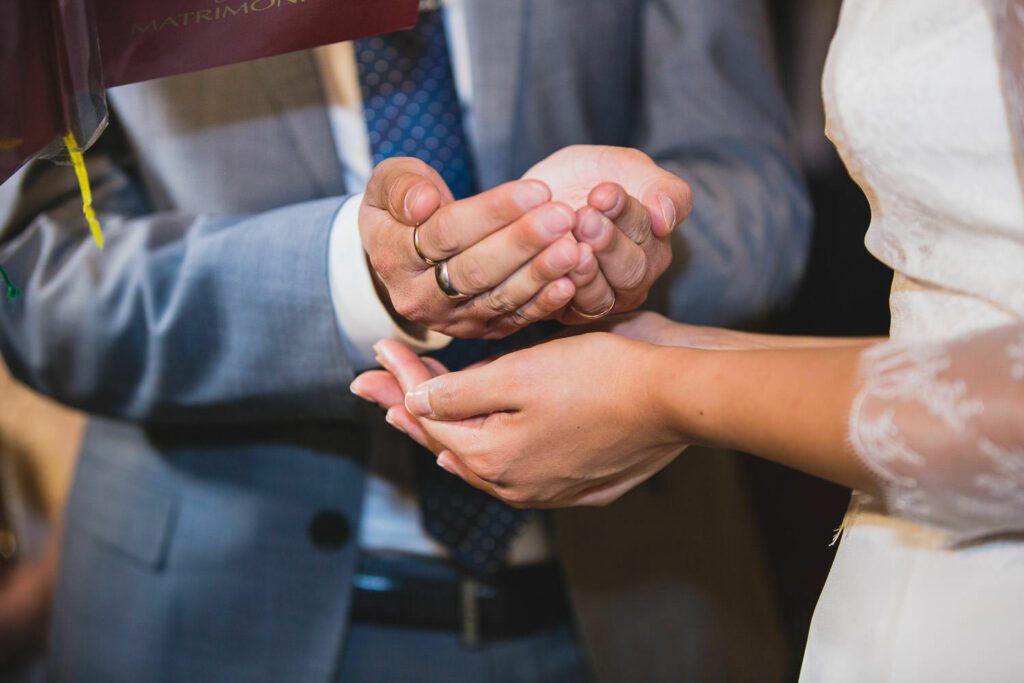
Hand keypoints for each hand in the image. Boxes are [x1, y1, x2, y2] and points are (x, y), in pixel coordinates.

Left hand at [353, 336, 687, 507]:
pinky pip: (517, 470)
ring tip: (411, 415)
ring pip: (480, 459)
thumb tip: (411, 403)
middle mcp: (515, 484)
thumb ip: (458, 394)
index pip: (429, 415)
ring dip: (444, 431)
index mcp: (493, 456)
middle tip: (373, 386)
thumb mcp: (518, 376)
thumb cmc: (600, 376)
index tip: (378, 349)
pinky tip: (476, 450)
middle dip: (408, 408)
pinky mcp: (581, 482)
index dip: (400, 379)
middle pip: (449, 441)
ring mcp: (549, 488)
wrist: (675, 398)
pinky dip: (487, 452)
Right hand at [360, 157, 581, 338]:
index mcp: (393, 257)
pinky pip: (514, 318)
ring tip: (574, 246)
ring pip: (499, 298)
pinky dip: (544, 303)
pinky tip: (570, 282)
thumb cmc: (405, 208)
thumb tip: (424, 202)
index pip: (446, 233)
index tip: (536, 189)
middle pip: (476, 270)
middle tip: (563, 217)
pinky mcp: (481, 330)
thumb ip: (401, 186)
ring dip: (539, 273)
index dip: (493, 212)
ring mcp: (451, 320)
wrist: (406, 254)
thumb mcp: (388, 184)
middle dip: (523, 242)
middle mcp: (418, 298)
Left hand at [523, 146, 691, 321]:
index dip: (626, 214)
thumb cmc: (593, 176)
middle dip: (608, 244)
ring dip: (585, 272)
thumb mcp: (630, 167)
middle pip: (630, 271)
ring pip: (600, 297)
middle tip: (584, 218)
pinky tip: (549, 271)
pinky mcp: (566, 312)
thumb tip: (666, 220)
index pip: (649, 233)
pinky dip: (557, 293)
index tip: (601, 193)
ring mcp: (601, 299)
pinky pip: (565, 311)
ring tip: (570, 244)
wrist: (543, 192)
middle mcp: (633, 279)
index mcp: (654, 246)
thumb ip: (662, 190)